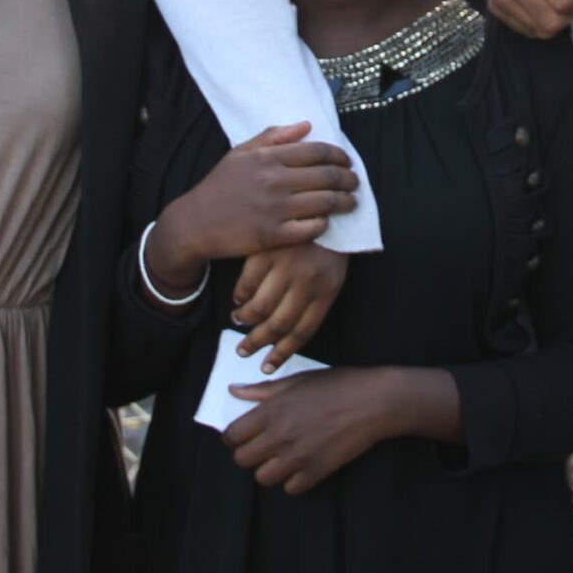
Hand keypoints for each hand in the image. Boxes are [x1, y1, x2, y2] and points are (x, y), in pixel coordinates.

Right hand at [149, 124, 357, 299]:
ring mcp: (275, 209)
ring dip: (345, 202)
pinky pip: (312, 228)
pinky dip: (325, 224)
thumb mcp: (240, 153)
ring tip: (351, 202)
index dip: (339, 156)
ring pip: (325, 202)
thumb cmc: (220, 186)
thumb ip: (273, 137)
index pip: (317, 151)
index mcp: (268, 158)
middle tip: (355, 182)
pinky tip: (326, 221)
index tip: (347, 161)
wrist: (195, 223)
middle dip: (349, 179)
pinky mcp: (273, 236)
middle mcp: (274, 181)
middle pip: (327, 176)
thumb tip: (306, 125)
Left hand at [223, 368, 404, 494]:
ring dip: (268, 469)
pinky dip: (292, 481)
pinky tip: (300, 467)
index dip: (233, 437)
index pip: (233, 435)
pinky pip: (291, 489)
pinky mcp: (317, 471)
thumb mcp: (298, 381)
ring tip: (280, 458)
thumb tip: (234, 391)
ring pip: (263, 478)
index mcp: (272, 411)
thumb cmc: (338, 384)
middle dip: (248, 454)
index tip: (240, 436)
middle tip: (261, 447)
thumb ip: (263, 390)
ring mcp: (298, 457)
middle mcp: (280, 436)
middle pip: (242, 459)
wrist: (374, 402)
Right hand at [232, 243, 348, 371]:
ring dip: (245, 320)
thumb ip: (317, 301)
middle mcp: (307, 282)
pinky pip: (247, 283)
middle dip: (258, 343)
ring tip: (239, 322)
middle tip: (244, 351)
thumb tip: (290, 335)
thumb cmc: (333, 243)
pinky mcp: (268, 251)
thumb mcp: (334, 273)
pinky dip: (240, 294)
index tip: (267, 366)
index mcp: (328, 291)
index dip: (282, 354)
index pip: (303, 332)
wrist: (329, 205)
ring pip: (259, 307)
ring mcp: (286, 266)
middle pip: (277, 325)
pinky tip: (239, 298)